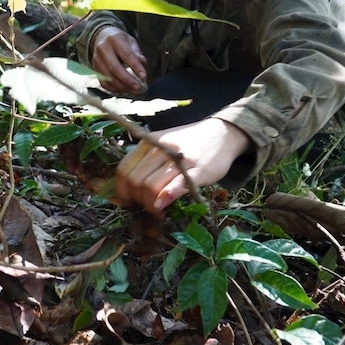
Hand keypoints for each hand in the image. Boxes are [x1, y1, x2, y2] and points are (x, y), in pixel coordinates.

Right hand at [91, 26, 147, 93]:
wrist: (101, 38)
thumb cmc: (119, 41)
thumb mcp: (130, 41)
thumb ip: (137, 52)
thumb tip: (142, 63)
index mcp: (114, 39)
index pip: (126, 54)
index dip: (135, 66)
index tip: (143, 75)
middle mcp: (103, 49)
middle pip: (115, 68)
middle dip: (127, 80)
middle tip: (138, 87)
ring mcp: (97, 60)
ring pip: (108, 77)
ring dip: (122, 86)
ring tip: (133, 90)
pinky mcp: (95, 69)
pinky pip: (104, 82)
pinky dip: (115, 88)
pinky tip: (124, 90)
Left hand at [115, 118, 251, 216]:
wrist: (222, 134)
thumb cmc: (189, 143)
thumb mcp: (163, 146)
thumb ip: (145, 162)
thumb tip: (126, 188)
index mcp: (149, 142)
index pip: (124, 169)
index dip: (122, 191)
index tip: (127, 202)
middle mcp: (161, 148)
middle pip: (135, 180)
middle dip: (136, 200)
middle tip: (145, 208)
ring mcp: (179, 159)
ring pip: (150, 185)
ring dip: (149, 204)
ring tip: (157, 210)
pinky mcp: (198, 170)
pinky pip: (176, 185)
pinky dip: (165, 197)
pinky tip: (162, 206)